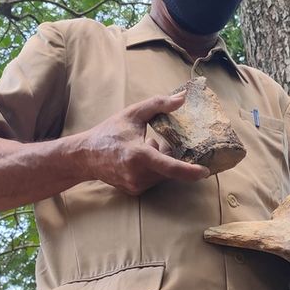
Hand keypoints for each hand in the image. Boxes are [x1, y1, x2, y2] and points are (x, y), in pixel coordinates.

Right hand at [83, 92, 209, 194]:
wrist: (85, 156)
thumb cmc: (109, 133)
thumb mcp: (133, 114)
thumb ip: (158, 104)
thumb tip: (182, 98)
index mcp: (138, 155)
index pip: (169, 166)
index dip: (189, 171)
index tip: (205, 171)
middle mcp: (138, 174)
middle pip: (169, 168)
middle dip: (171, 154)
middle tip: (159, 140)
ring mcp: (135, 185)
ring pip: (163, 175)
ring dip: (162, 161)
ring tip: (146, 146)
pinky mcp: (134, 191)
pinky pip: (154, 179)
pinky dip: (154, 168)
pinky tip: (140, 157)